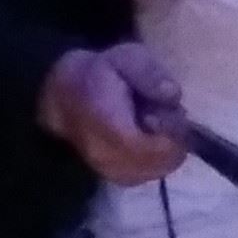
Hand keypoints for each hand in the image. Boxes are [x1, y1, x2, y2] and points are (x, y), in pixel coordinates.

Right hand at [39, 46, 186, 184]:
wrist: (63, 96)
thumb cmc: (98, 73)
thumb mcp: (124, 58)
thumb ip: (149, 73)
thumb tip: (172, 95)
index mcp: (110, 126)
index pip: (155, 147)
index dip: (173, 131)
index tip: (169, 110)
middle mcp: (110, 158)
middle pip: (163, 160)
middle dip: (173, 137)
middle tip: (159, 113)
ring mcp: (113, 173)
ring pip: (160, 169)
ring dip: (167, 147)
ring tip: (150, 123)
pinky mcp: (117, 179)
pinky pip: (151, 173)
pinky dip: (158, 156)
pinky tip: (146, 137)